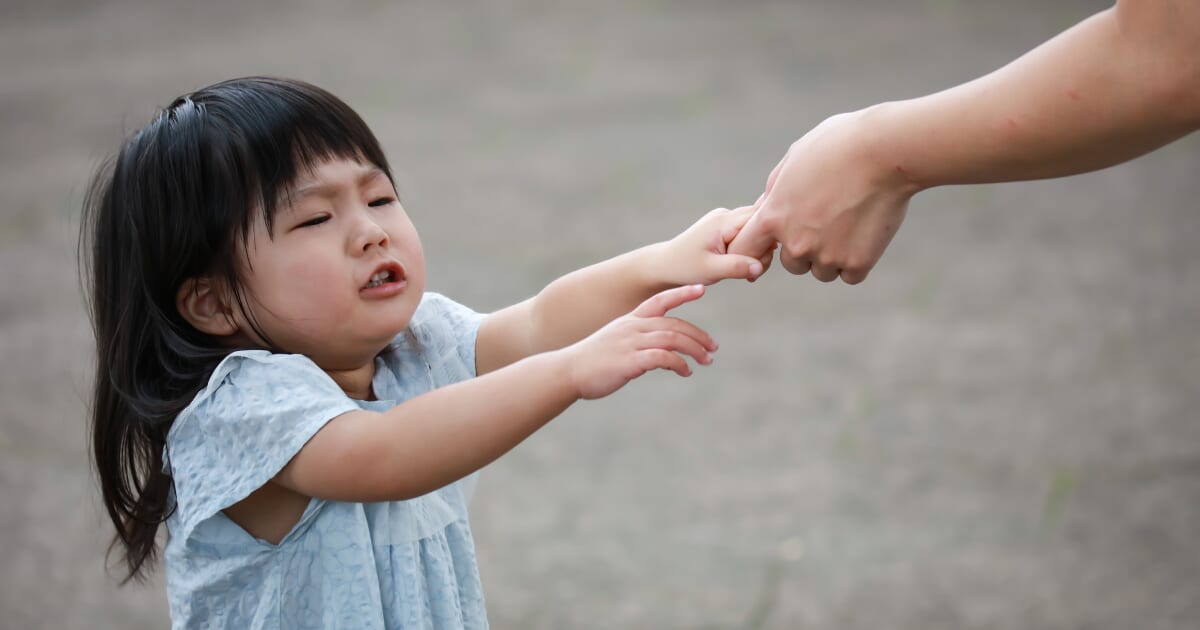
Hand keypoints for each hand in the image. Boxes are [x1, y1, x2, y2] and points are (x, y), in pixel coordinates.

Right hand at [564, 284, 716, 399]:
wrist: (568, 371)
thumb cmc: (592, 360)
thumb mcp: (615, 342)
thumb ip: (636, 341)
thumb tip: (657, 353)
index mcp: (629, 320)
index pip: (660, 301)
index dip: (681, 293)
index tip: (701, 288)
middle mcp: (632, 328)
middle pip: (674, 325)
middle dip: (698, 335)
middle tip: (713, 348)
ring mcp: (631, 343)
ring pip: (673, 339)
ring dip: (694, 350)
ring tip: (706, 361)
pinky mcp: (630, 361)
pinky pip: (663, 358)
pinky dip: (679, 364)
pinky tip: (685, 372)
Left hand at [661, 206, 773, 285]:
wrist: (666, 265)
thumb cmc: (684, 267)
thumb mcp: (711, 270)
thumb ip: (736, 267)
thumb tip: (760, 266)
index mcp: (723, 221)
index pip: (759, 218)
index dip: (767, 238)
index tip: (760, 261)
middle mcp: (725, 215)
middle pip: (760, 223)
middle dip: (764, 247)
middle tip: (755, 270)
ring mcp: (725, 220)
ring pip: (755, 230)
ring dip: (757, 250)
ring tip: (747, 271)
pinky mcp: (725, 228)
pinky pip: (747, 234)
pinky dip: (749, 250)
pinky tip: (743, 266)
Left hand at [728, 111, 919, 283]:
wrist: (885, 149)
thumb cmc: (839, 144)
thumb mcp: (794, 159)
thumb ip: (774, 190)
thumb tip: (763, 209)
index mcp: (773, 217)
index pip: (746, 249)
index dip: (760, 247)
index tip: (777, 240)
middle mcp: (796, 243)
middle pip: (792, 264)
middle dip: (806, 248)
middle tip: (830, 218)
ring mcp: (827, 256)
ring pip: (823, 271)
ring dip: (833, 255)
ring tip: (852, 220)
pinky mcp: (857, 263)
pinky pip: (850, 275)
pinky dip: (858, 260)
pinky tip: (867, 232)